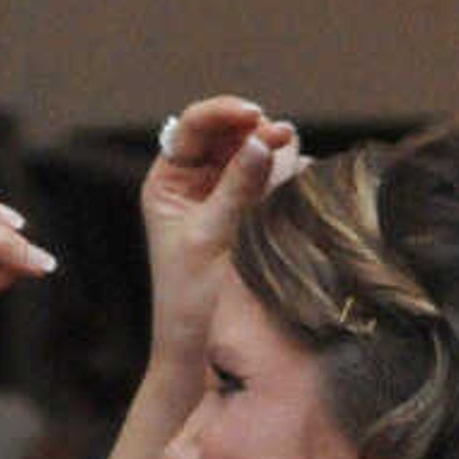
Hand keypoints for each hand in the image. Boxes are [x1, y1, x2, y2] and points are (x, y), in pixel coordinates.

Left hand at [140, 95, 298, 366]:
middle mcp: (190, 183)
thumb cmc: (190, 295)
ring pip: (246, 153)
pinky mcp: (244, 213)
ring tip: (289, 144)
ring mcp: (218, 196)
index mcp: (166, 182)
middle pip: (222, 134)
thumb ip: (238, 187)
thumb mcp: (212, 236)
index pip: (192, 129)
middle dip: (250, 128)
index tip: (254, 115)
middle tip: (281, 134)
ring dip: (266, 146)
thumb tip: (263, 141)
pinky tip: (292, 165)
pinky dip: (276, 169)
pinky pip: (261, 178)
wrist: (196, 344)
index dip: (223, 114)